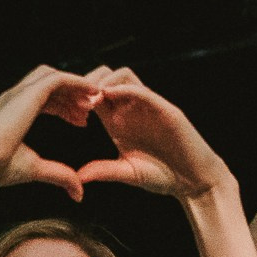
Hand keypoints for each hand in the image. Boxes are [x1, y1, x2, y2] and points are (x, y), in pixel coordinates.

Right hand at [0, 66, 99, 199]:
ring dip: (75, 87)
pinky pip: (58, 79)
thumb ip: (59, 175)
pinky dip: (77, 82)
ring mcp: (20, 92)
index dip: (64, 108)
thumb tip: (79, 193)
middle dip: (70, 95)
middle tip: (89, 111)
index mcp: (11, 112)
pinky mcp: (29, 93)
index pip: (42, 101)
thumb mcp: (36, 169)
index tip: (81, 121)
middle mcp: (14, 98)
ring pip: (54, 77)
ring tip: (94, 100)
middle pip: (49, 84)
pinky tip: (92, 91)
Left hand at [74, 69, 232, 199]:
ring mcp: (148, 106)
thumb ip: (104, 171)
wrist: (193, 181)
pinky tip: (109, 97)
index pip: (93, 95)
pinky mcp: (164, 109)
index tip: (62, 107)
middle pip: (104, 77)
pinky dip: (124, 89)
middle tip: (74, 99)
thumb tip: (77, 178)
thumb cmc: (163, 177)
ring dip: (104, 81)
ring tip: (91, 99)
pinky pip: (142, 90)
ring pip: (123, 75)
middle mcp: (131, 109)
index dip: (77, 96)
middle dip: (86, 83)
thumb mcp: (127, 173)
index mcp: (118, 121)